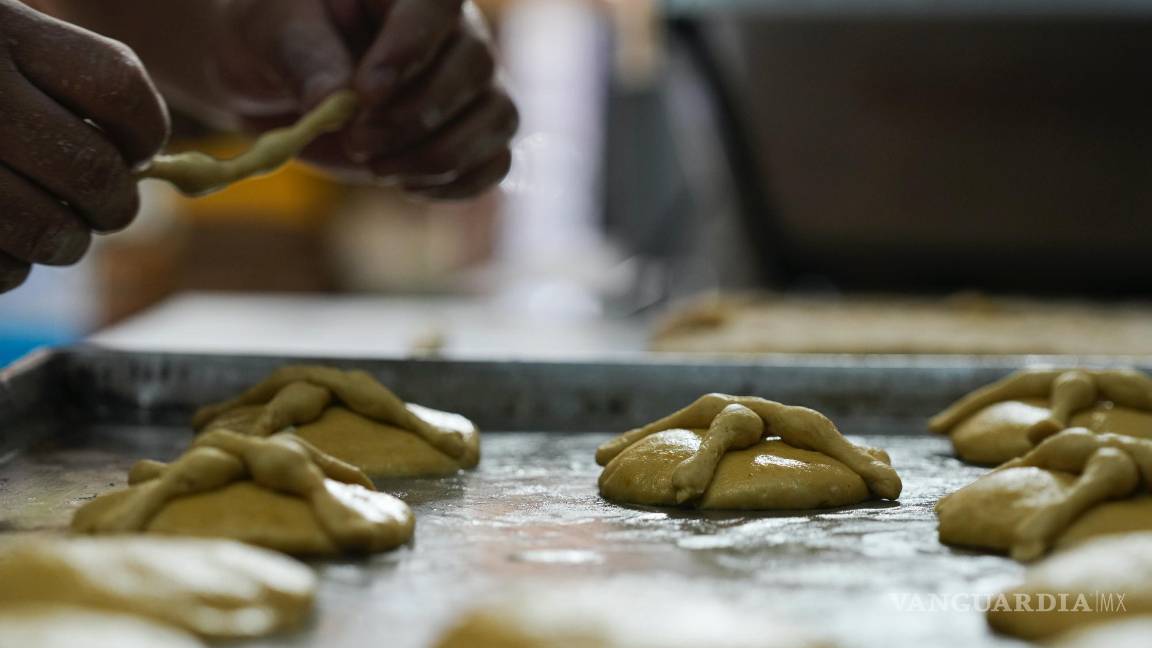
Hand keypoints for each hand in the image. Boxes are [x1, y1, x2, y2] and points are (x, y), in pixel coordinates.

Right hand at [0, 0, 168, 291]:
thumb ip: (56, 84)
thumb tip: (144, 166)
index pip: (118, 88)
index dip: (144, 132)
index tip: (132, 151)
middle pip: (94, 171)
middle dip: (111, 204)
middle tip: (100, 207)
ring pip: (49, 232)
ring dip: (62, 242)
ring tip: (49, 229)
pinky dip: (7, 267)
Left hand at [211, 0, 516, 199]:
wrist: (281, 87)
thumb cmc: (279, 40)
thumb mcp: (275, 33)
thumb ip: (306, 58)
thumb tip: (335, 101)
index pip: (439, 2)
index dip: (412, 46)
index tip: (366, 93)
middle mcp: (456, 32)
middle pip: (476, 66)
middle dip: (415, 117)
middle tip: (356, 142)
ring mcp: (472, 87)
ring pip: (497, 118)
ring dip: (439, 156)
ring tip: (376, 168)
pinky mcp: (472, 137)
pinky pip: (496, 163)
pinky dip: (456, 184)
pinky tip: (406, 186)